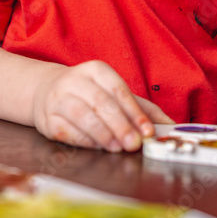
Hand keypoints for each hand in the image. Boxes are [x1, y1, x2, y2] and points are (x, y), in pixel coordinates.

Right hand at [31, 61, 172, 151]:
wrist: (47, 92)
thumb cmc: (90, 95)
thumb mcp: (116, 95)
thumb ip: (143, 109)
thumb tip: (170, 126)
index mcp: (96, 70)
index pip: (118, 90)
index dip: (134, 112)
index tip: (147, 131)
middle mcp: (74, 80)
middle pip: (101, 103)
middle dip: (120, 126)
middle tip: (134, 144)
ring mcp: (57, 98)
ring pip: (82, 116)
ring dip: (103, 134)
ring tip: (117, 147)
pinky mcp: (46, 118)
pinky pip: (67, 131)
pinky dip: (85, 140)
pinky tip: (97, 146)